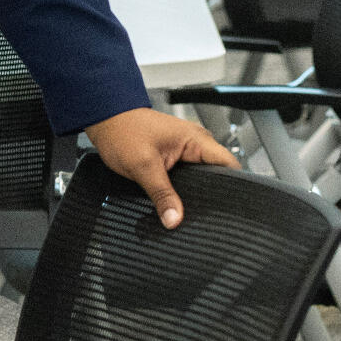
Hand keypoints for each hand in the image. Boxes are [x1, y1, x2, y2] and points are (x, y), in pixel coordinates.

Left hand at [82, 108, 239, 228]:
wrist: (106, 120)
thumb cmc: (123, 131)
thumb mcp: (143, 166)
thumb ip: (162, 194)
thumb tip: (175, 219)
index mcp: (196, 140)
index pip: (229, 164)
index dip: (234, 185)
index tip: (229, 207)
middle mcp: (196, 144)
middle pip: (218, 174)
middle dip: (213, 195)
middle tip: (206, 216)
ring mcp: (187, 151)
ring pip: (203, 179)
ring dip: (197, 194)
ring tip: (191, 211)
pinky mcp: (176, 159)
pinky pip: (190, 178)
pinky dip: (185, 191)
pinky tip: (179, 203)